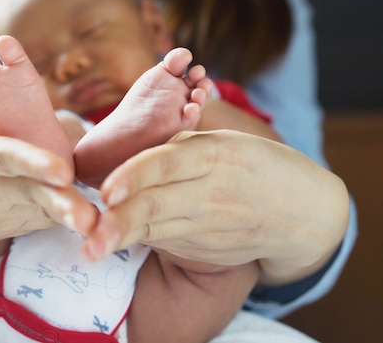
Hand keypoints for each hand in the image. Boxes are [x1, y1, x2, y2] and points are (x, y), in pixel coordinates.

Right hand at [0, 102, 97, 286]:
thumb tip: (11, 88)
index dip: (29, 161)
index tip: (62, 171)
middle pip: (27, 191)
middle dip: (60, 202)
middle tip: (89, 218)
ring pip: (41, 210)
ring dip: (70, 213)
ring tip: (95, 223)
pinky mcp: (13, 225)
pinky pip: (46, 214)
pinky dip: (66, 207)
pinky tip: (85, 210)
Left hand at [82, 130, 349, 284]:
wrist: (300, 210)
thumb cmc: (251, 163)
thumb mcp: (223, 141)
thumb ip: (178, 146)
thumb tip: (127, 154)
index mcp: (215, 154)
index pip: (169, 162)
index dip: (136, 175)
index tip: (108, 191)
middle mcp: (211, 192)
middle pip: (158, 205)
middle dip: (121, 222)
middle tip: (91, 236)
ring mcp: (209, 225)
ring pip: (156, 230)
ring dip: (121, 239)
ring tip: (90, 248)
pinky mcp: (207, 249)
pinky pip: (166, 241)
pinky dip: (138, 240)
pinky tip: (111, 242)